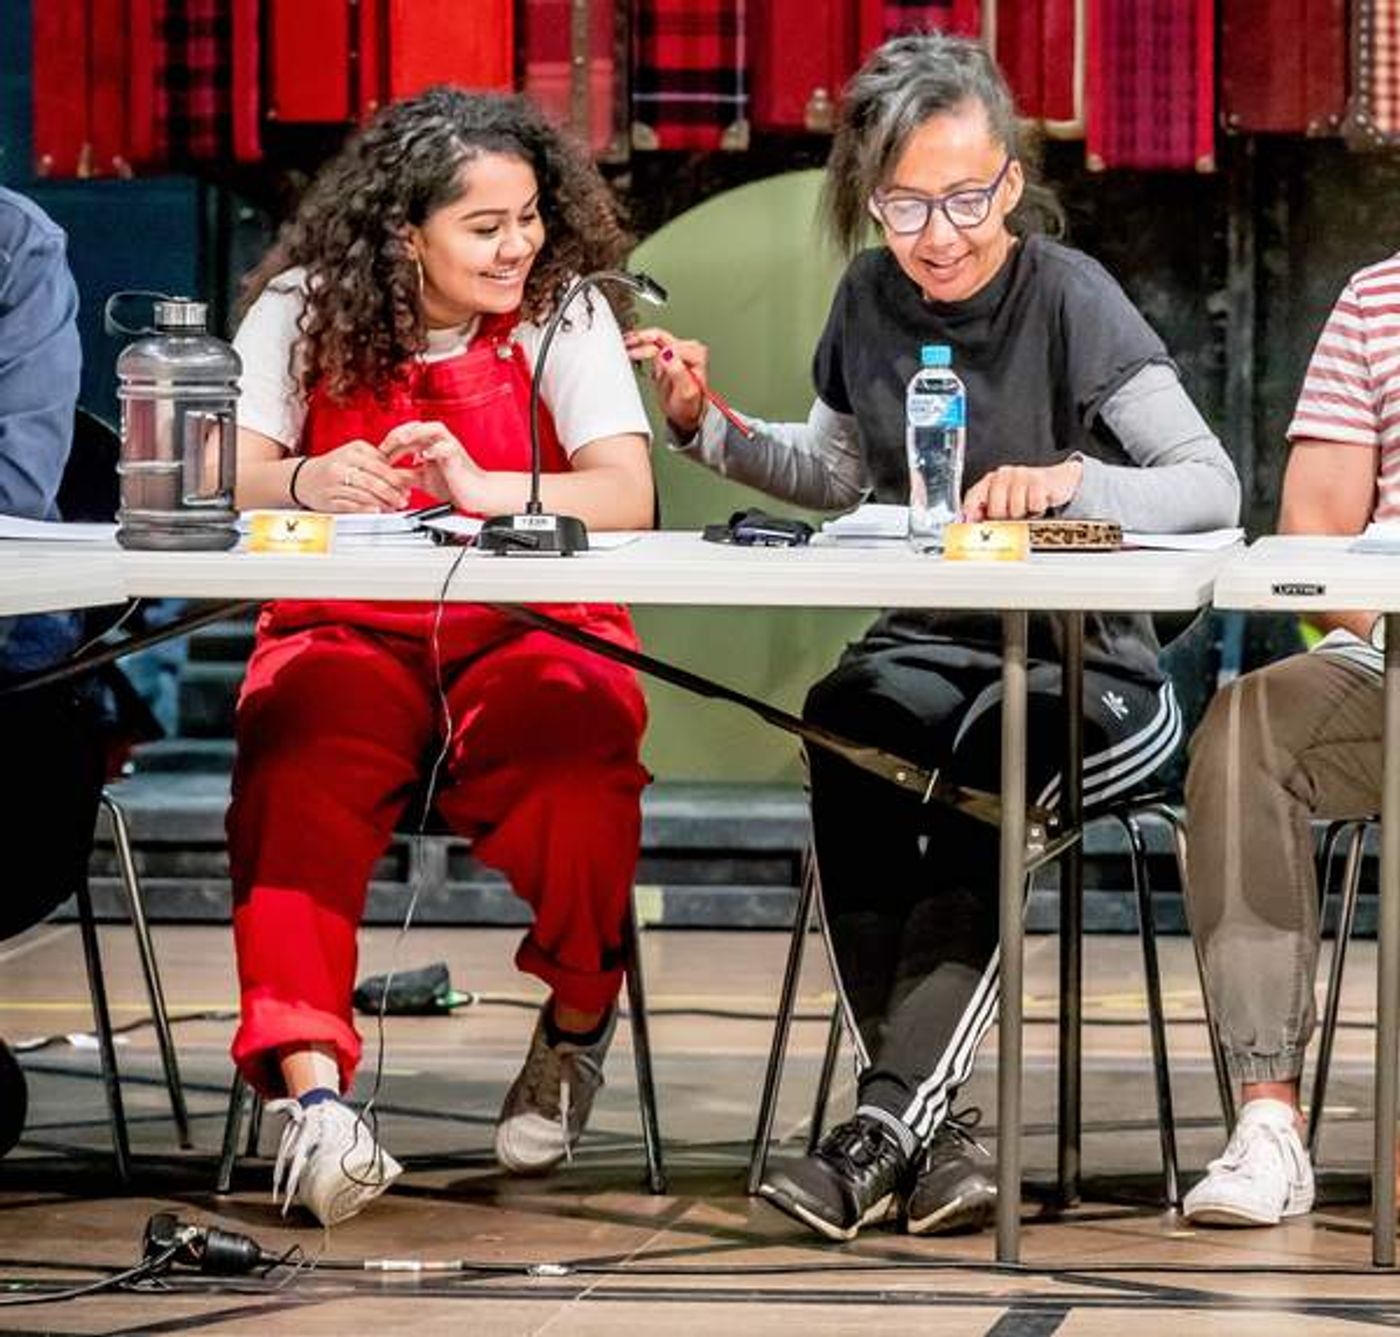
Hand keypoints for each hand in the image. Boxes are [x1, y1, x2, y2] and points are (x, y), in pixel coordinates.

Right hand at [293, 440, 412, 511]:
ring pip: (364, 494)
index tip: (407, 486)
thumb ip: (378, 463)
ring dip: (382, 503)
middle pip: (374, 480)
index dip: (396, 478)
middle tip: (403, 500)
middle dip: (392, 493)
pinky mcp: (329, 497)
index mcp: (354, 450)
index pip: (381, 465)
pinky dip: (366, 509)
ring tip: (393, 508)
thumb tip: (404, 477)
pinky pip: (351, 504)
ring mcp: (334, 481)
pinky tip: (376, 511)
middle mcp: (342, 463)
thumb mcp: (356, 455)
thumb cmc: (335, 466)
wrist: (304, 476)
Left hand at [379, 420, 485, 509]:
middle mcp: (440, 440)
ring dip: (415, 433)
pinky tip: (424, 457)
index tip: (378, 456)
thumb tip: (386, 476)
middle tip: (383, 450)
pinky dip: (434, 450)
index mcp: (430, 443)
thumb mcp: (422, 479)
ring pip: (432, 428)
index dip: (389, 443)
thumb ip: (405, 474)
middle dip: (397, 436)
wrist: (476, 495)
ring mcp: (450, 445)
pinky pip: (446, 447)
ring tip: (401, 441)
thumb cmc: (454, 485)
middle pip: (415, 426)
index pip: (405, 434)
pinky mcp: (458, 456)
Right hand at [624, 326, 709, 436]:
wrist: (686, 412)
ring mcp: (676, 350)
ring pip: (654, 338)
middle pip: (660, 336)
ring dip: (638, 340)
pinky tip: (630, 347)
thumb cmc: (688, 404)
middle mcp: (687, 349)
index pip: (669, 345)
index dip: (649, 348)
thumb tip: (666, 353)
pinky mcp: (667, 354)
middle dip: (641, 338)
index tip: (633, 354)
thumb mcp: (685, 391)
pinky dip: (639, 344)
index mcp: (696, 355)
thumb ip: (677, 371)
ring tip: (624, 344)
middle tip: (626, 344)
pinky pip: (651, 344)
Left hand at [962, 459, 1082, 521]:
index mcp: (990, 481)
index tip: (971, 529)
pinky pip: (1034, 506)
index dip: (970, 516)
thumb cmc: (1028, 494)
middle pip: (995, 509)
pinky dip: (1037, 509)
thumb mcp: (1005, 501)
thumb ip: (986, 513)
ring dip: (1024, 515)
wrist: (1058, 480)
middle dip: (1004, 519)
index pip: (972, 498)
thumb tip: (971, 527)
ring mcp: (1020, 476)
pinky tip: (1038, 503)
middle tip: (1013, 515)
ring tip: (1027, 508)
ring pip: (1015, 510)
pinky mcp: (1038, 480)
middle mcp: (1002, 476)